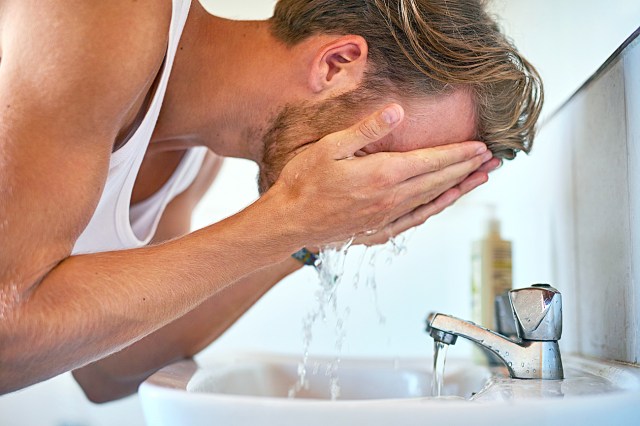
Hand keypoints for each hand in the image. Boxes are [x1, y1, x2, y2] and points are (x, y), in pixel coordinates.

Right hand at [269, 104, 492, 247]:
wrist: (289, 222)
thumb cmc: (304, 183)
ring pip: (433, 200)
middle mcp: (391, 199)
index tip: (481, 146)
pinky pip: (416, 219)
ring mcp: (386, 217)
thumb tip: (397, 112)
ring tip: (480, 178)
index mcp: (382, 175)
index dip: (459, 153)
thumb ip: (366, 129)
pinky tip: (445, 202)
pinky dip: (436, 208)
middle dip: (468, 168)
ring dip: (459, 188)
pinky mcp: (379, 230)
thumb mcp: (330, 147)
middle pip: (439, 180)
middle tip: (492, 160)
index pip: (432, 161)